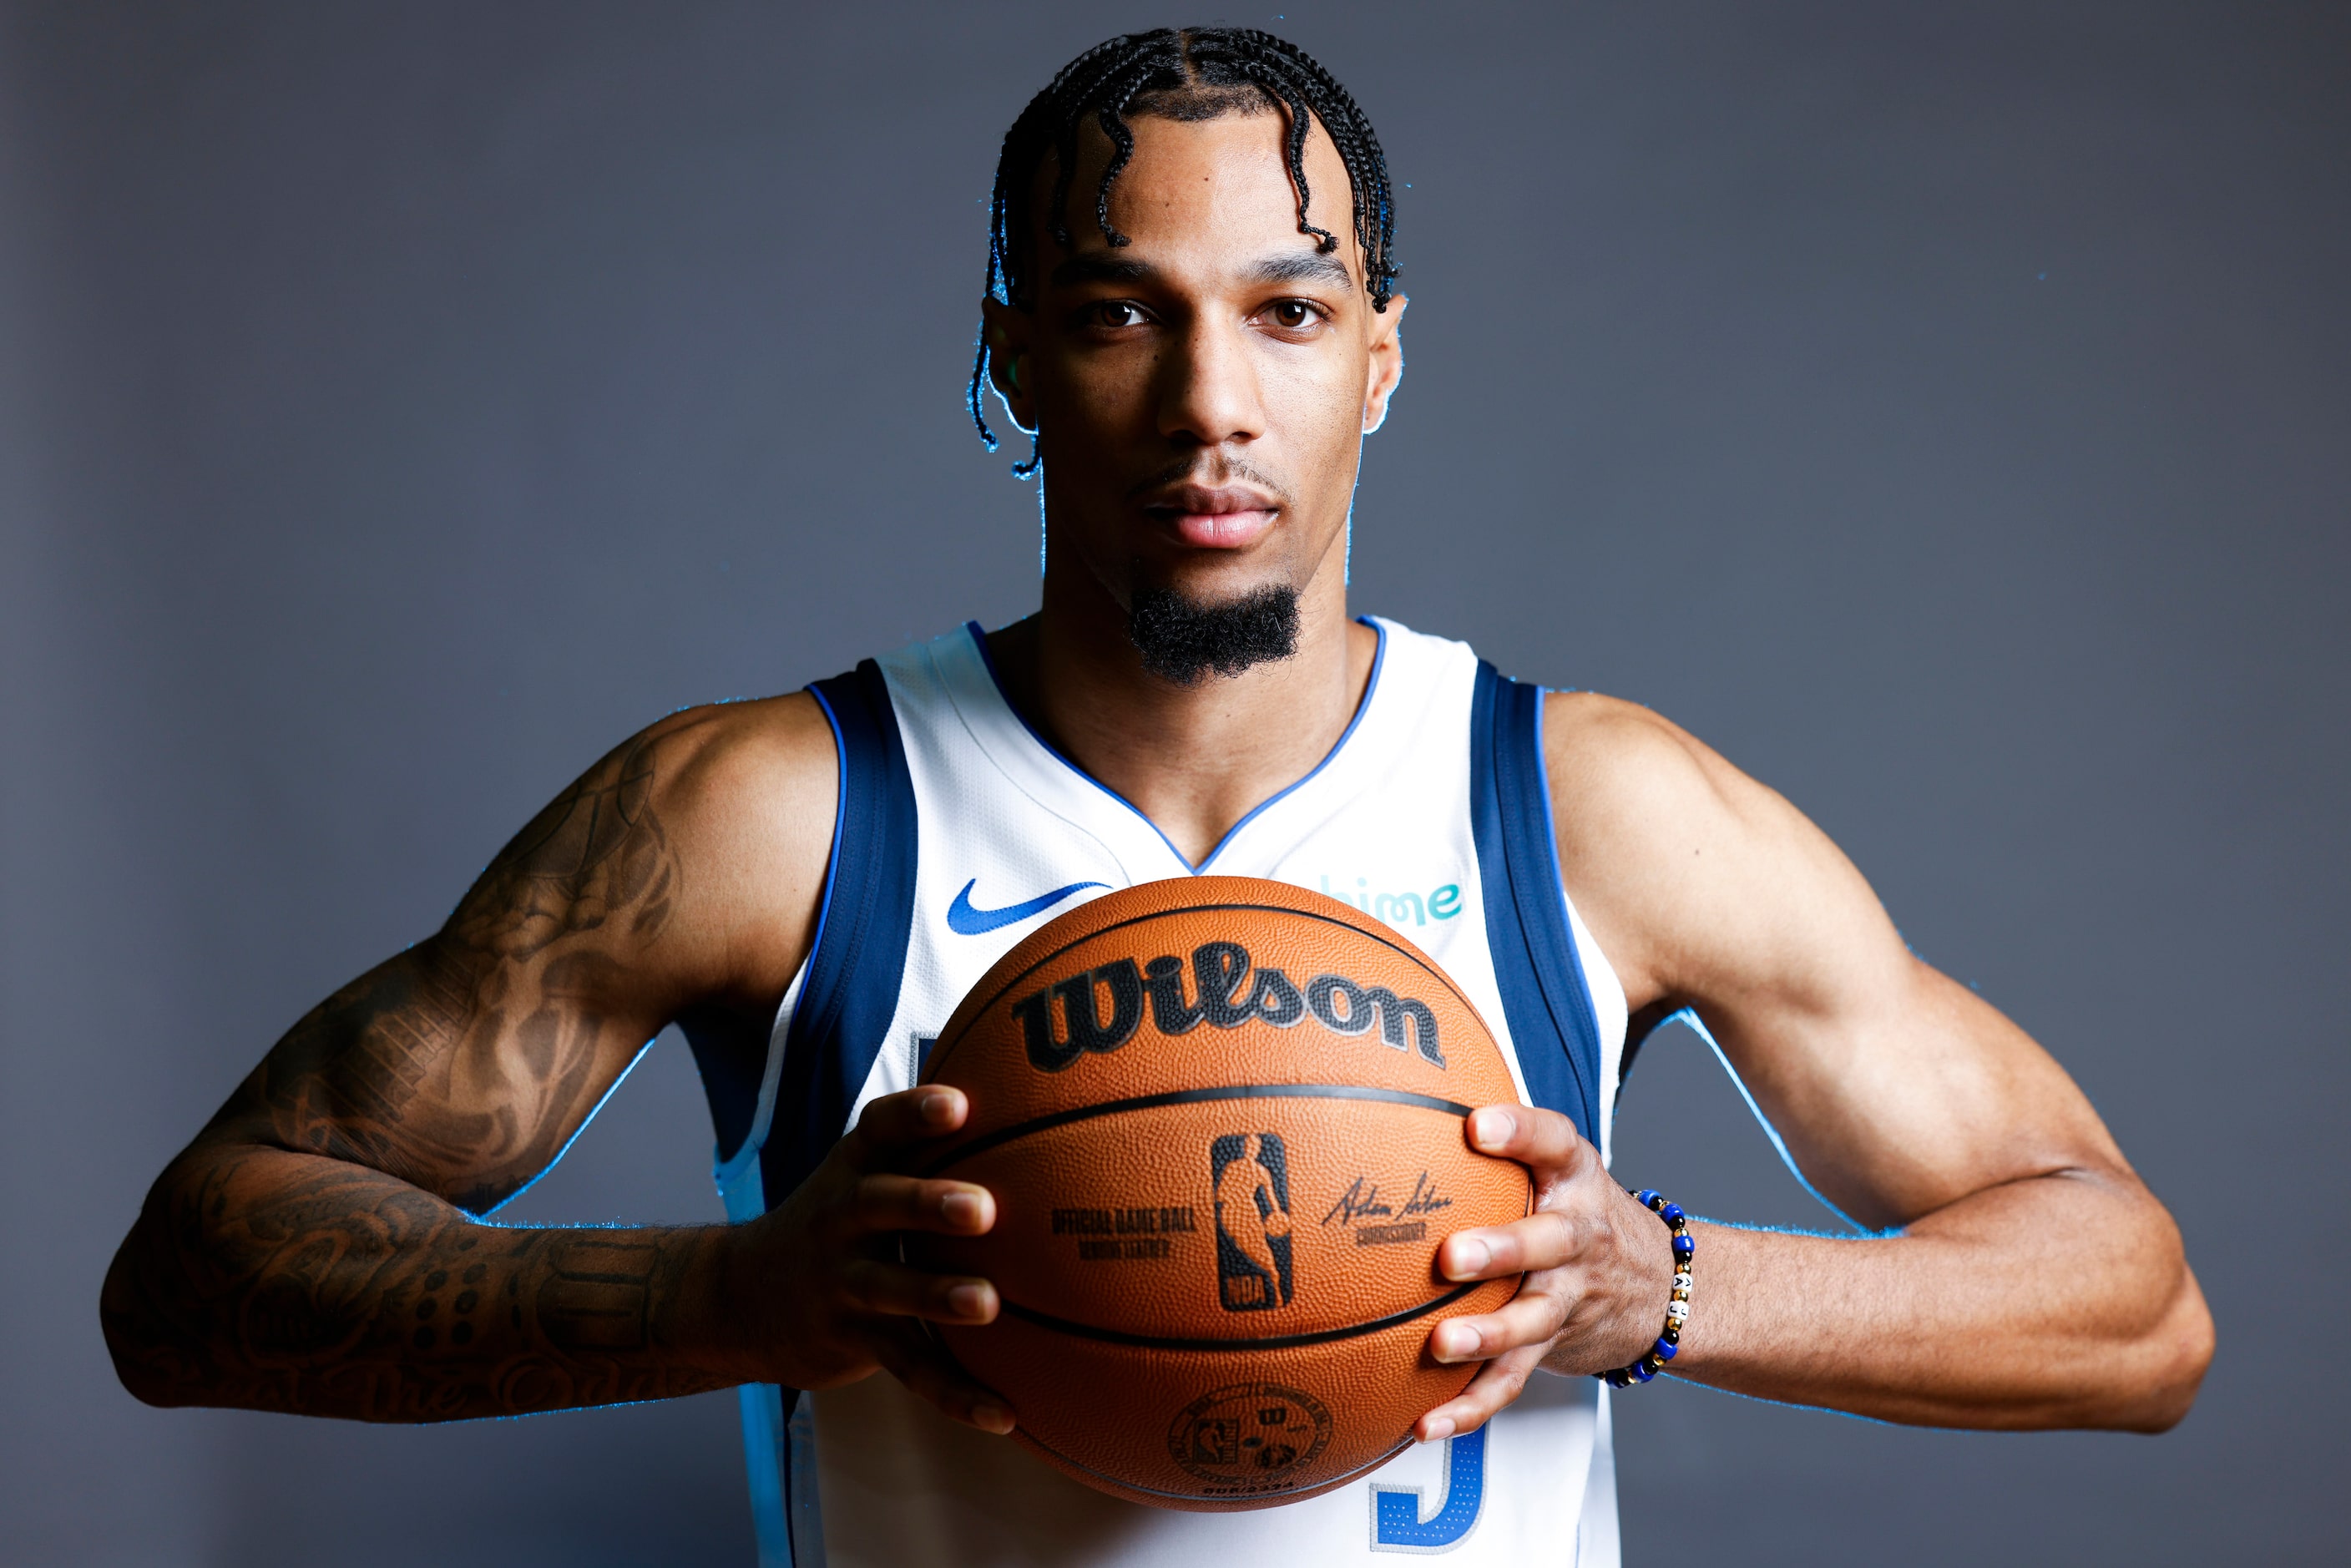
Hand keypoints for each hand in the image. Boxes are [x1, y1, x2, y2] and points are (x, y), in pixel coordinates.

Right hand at [727, 1085, 1013, 1432]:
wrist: (736, 1299)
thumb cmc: (832, 1224)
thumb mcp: (854, 1175)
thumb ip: (915, 1146)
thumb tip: (1022, 1105)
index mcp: (850, 1173)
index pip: (877, 1130)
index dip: (913, 1115)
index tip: (958, 1106)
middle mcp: (841, 1222)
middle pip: (879, 1205)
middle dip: (927, 1203)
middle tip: (981, 1207)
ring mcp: (843, 1284)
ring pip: (891, 1290)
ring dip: (938, 1297)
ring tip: (987, 1303)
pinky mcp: (853, 1341)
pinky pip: (909, 1368)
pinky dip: (955, 1393)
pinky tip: (1002, 1411)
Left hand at [1413, 1105, 1675, 1440]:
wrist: (1664, 1285)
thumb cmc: (1579, 1209)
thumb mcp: (1558, 1159)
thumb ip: (1503, 1132)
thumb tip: (1399, 1086)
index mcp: (1573, 1177)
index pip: (1553, 1141)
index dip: (1520, 1131)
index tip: (1479, 1125)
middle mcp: (1576, 1236)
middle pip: (1546, 1243)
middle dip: (1501, 1250)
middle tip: (1452, 1255)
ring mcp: (1567, 1296)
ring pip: (1530, 1320)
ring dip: (1487, 1336)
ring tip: (1441, 1344)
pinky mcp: (1552, 1347)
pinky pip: (1510, 1380)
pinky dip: (1469, 1406)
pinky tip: (1426, 1422)